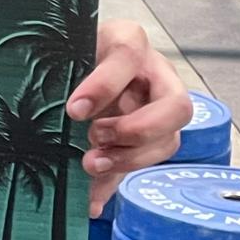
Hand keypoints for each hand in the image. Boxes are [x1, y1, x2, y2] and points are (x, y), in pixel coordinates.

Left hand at [67, 19, 193, 215]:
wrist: (73, 60)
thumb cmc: (71, 51)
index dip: (104, 85)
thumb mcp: (66, 53)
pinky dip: (115, 183)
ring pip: (169, 140)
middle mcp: (154, 74)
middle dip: (137, 129)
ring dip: (131, 159)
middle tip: (96, 137)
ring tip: (93, 163)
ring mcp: (158, 109)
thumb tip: (63, 118)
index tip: (75, 109)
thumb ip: (65, 79)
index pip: (128, 55)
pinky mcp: (146, 139)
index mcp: (128, 41)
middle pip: (176, 105)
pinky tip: (92, 198)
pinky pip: (141, 165)